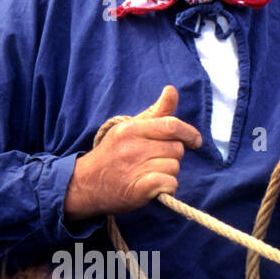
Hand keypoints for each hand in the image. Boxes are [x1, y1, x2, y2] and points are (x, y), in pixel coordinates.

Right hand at [64, 86, 202, 219]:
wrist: (84, 184)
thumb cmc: (112, 154)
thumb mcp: (129, 128)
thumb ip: (155, 111)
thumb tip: (172, 89)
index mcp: (131, 128)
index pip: (171, 125)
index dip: (189, 133)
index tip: (195, 141)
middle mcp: (132, 146)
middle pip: (176, 149)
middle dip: (172, 156)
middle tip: (154, 161)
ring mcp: (134, 168)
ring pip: (174, 167)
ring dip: (168, 173)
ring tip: (149, 173)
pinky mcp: (138, 189)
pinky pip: (170, 183)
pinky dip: (166, 188)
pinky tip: (152, 187)